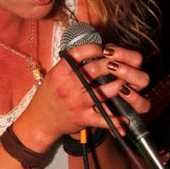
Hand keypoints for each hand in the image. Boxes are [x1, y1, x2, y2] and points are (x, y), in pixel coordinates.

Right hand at [24, 41, 150, 144]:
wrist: (41, 120)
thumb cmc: (49, 95)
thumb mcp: (54, 75)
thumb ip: (70, 64)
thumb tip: (91, 50)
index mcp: (60, 73)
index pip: (78, 54)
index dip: (94, 48)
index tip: (103, 48)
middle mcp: (69, 87)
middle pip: (95, 69)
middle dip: (112, 63)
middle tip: (120, 62)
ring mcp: (77, 103)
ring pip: (103, 91)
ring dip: (119, 85)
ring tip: (128, 81)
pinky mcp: (83, 118)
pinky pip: (102, 119)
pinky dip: (115, 120)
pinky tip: (125, 118)